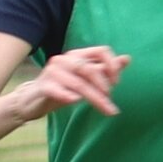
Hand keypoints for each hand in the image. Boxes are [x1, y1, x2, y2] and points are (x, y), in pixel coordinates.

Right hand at [12, 46, 127, 119]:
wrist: (35, 99)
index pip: (101, 50)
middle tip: (111, 102)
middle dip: (104, 87)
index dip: (113, 66)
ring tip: (108, 110)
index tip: (117, 82)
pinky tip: (75, 100)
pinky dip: (67, 95)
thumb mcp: (86, 78)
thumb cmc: (64, 87)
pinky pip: (56, 89)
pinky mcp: (43, 86)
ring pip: (78, 83)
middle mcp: (64, 59)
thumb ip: (105, 69)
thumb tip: (127, 58)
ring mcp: (52, 72)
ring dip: (96, 98)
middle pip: (90, 70)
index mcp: (77, 54)